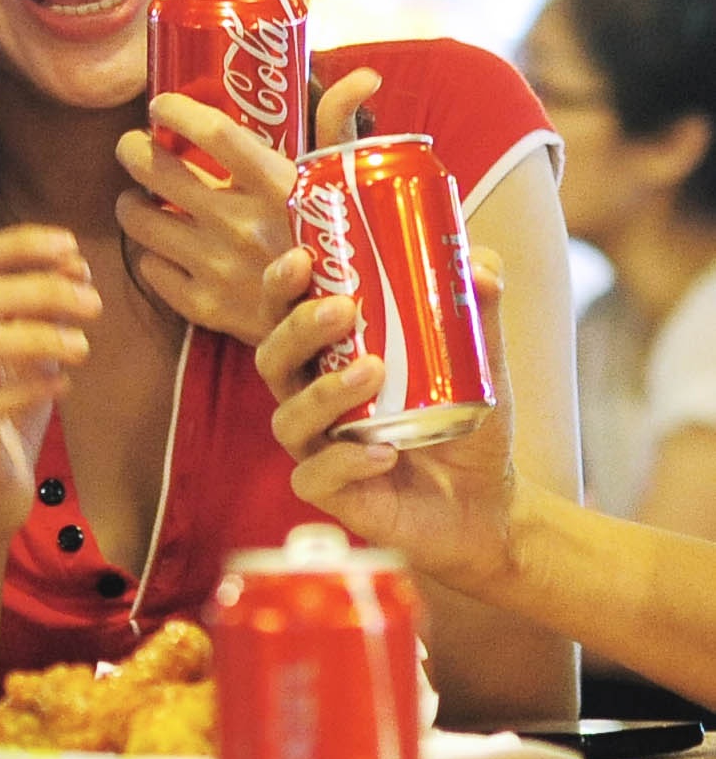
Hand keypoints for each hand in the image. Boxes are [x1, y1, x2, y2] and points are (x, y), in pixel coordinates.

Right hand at [0, 225, 99, 535]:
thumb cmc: (11, 410)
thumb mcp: (34, 351)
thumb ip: (48, 309)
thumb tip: (76, 263)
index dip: (17, 244)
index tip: (70, 246)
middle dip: (39, 289)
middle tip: (94, 304)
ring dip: (32, 336)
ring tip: (82, 346)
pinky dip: (28, 390)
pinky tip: (63, 386)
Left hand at [115, 67, 381, 345]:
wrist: (352, 335)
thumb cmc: (347, 248)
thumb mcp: (346, 185)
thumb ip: (338, 127)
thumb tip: (362, 75)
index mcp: (279, 187)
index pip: (214, 132)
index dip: (177, 111)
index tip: (160, 105)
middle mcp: (241, 224)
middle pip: (156, 169)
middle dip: (133, 150)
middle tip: (134, 146)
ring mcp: (218, 268)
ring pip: (139, 219)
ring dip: (132, 202)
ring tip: (141, 198)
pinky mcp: (205, 308)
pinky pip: (150, 268)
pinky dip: (151, 254)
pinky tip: (163, 247)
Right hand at [254, 243, 517, 592]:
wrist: (485, 500)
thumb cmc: (461, 421)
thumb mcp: (480, 361)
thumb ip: (478, 311)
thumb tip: (481, 264)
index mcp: (327, 356)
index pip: (284, 313)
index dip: (280, 285)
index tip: (301, 258)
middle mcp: (310, 397)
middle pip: (273, 358)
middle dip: (299, 330)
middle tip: (344, 310)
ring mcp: (315, 446)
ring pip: (288, 417)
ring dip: (323, 393)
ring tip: (373, 373)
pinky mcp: (331, 493)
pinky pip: (315, 477)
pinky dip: (344, 462)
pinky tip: (383, 452)